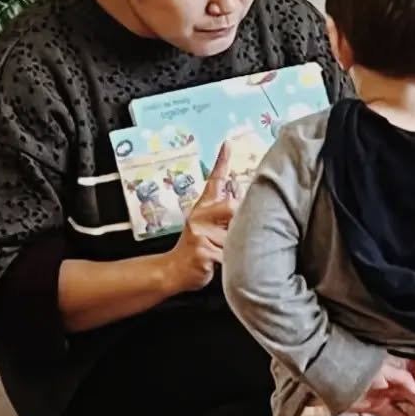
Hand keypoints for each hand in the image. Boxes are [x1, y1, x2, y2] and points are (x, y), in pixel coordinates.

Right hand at [165, 144, 237, 292]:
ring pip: (235, 237)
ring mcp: (200, 233)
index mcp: (203, 209)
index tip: (228, 144)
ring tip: (219, 255)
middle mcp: (200, 216)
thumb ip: (223, 213)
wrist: (173, 271)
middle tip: (229, 236)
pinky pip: (229, 256)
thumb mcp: (208, 227)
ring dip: (234, 250)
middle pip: (232, 209)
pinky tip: (215, 265)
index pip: (214, 181)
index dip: (221, 161)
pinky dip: (228, 264)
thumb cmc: (197, 249)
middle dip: (238, 223)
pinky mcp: (203, 251)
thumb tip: (241, 193)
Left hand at [349, 359, 414, 415]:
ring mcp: (384, 395)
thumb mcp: (387, 371)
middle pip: (413, 395)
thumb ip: (404, 380)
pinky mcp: (374, 406)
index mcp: (396, 371)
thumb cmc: (363, 369)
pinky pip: (392, 413)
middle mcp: (392, 383)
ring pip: (405, 405)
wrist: (337, 377)